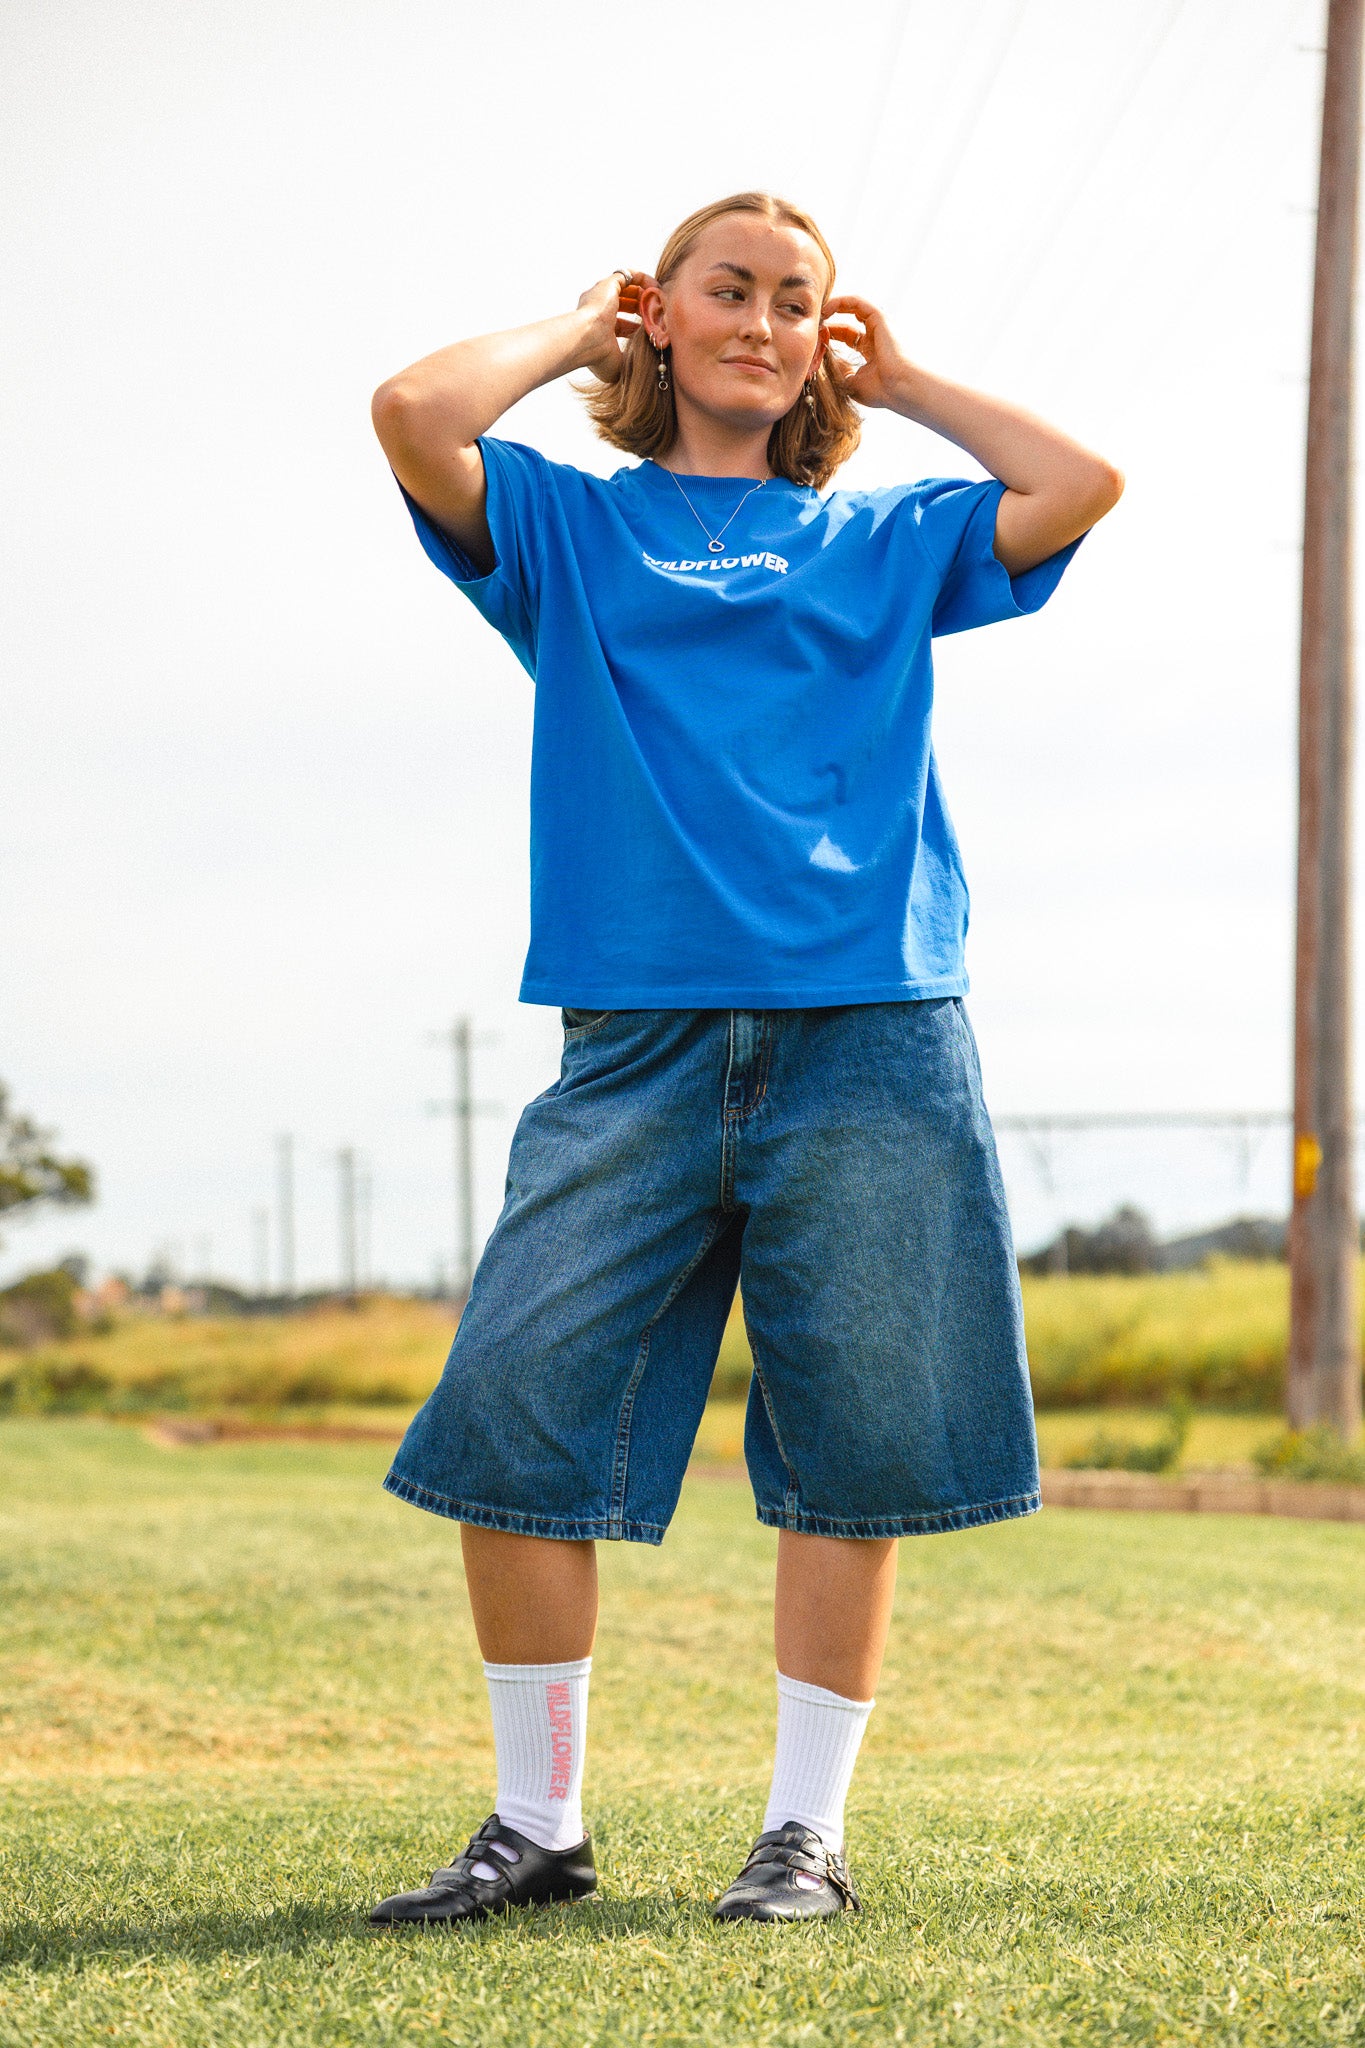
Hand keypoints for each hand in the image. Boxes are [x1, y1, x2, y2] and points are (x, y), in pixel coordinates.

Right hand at [576, 270, 646, 383]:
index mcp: (598, 329)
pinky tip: (655, 287)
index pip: (621, 324)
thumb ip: (631, 362)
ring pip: (627, 288)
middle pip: (624, 304)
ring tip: (660, 300)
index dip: (636, 327)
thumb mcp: (619, 364)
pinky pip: (627, 275)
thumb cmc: (598, 356)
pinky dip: (643, 279)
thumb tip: (645, 366)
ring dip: (644, 293)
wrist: (586, 340)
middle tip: (657, 315)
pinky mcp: (607, 284)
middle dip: (641, 308)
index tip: (651, 332)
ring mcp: (601, 296)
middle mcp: (598, 310)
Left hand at [822, 295, 915, 411]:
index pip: (847, 338)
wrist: (900, 387)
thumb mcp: (851, 382)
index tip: (814, 338)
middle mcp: (875, 337)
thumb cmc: (880, 391)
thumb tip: (824, 359)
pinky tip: (826, 308)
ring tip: (817, 314)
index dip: (830, 336)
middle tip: (812, 325)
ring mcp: (878, 326)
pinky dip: (840, 302)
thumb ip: (839, 370)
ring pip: (853, 308)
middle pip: (848, 324)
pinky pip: (857, 302)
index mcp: (871, 353)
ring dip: (833, 307)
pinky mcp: (879, 318)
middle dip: (829, 323)